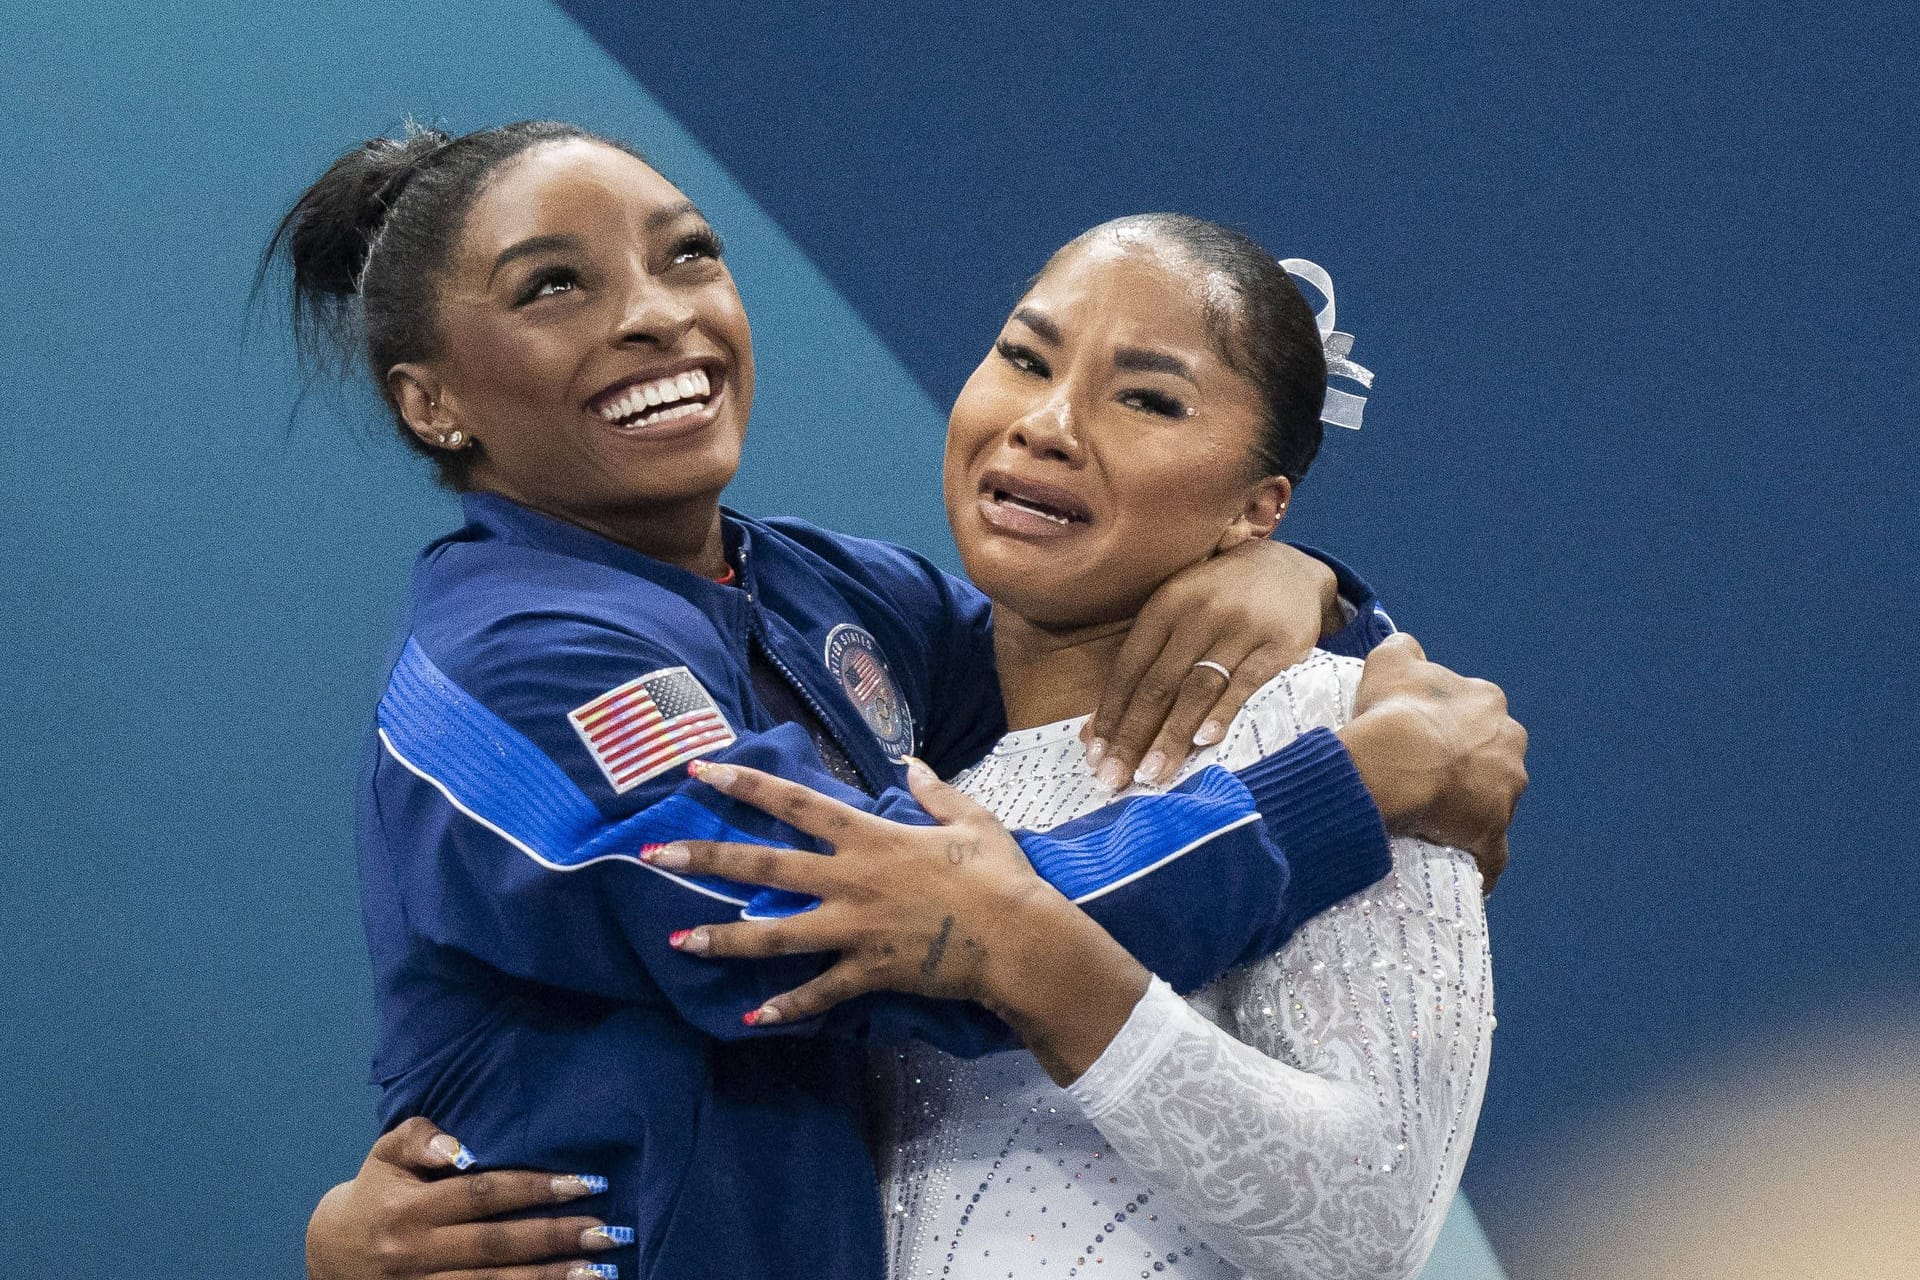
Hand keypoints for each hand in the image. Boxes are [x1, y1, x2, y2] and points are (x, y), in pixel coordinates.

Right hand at [306, 1117, 617, 1279]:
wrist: (332, 1255)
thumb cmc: (377, 1191)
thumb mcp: (386, 1154)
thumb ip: (421, 1138)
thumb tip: (458, 1146)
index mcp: (409, 1209)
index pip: (482, 1195)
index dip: (535, 1188)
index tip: (586, 1182)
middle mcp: (415, 1253)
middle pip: (495, 1247)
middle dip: (556, 1238)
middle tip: (609, 1230)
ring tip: (602, 1269)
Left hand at [644, 757, 1060, 1023]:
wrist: (1018, 939)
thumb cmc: (998, 875)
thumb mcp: (972, 819)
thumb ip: (934, 791)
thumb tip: (911, 764)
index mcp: (870, 837)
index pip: (793, 804)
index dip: (744, 785)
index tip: (700, 771)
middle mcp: (850, 880)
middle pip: (764, 869)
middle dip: (706, 859)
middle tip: (654, 855)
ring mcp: (855, 929)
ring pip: (776, 935)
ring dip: (725, 939)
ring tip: (679, 942)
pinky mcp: (868, 970)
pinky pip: (820, 993)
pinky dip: (788, 1007)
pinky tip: (753, 1017)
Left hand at [1085, 540, 1341, 787]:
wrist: (1290, 570)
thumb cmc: (1220, 601)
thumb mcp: (1178, 615)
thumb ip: (1145, 664)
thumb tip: (1097, 730)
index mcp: (1166, 603)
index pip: (1130, 668)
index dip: (1111, 714)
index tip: (1095, 756)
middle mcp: (1200, 612)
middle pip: (1158, 684)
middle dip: (1133, 736)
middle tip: (1114, 778)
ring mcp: (1241, 627)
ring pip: (1197, 689)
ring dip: (1171, 736)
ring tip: (1152, 774)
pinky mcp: (1279, 644)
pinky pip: (1245, 684)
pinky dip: (1223, 714)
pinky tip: (1204, 743)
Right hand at [1336, 633, 1528, 889]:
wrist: (1392, 763)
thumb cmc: (1392, 712)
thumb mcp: (1390, 661)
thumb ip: (1404, 647)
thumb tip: (1409, 647)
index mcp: (1488, 702)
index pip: (1476, 713)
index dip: (1448, 725)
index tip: (1422, 737)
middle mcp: (1509, 743)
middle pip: (1492, 757)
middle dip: (1469, 767)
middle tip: (1425, 777)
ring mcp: (1506, 792)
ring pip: (1493, 802)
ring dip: (1472, 810)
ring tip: (1432, 819)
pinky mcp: (1493, 834)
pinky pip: (1491, 854)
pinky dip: (1480, 862)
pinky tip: (1462, 869)